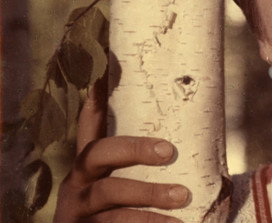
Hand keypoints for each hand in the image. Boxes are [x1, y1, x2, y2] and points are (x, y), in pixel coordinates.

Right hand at [54, 79, 190, 221]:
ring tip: (183, 197)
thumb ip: (139, 170)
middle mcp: (78, 183)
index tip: (102, 72)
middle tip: (169, 151)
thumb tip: (184, 148)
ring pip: (111, 192)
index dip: (94, 101)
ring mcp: (78, 209)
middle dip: (135, 148)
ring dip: (150, 193)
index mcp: (88, 167)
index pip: (90, 127)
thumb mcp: (120, 189)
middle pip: (99, 153)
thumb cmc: (116, 217)